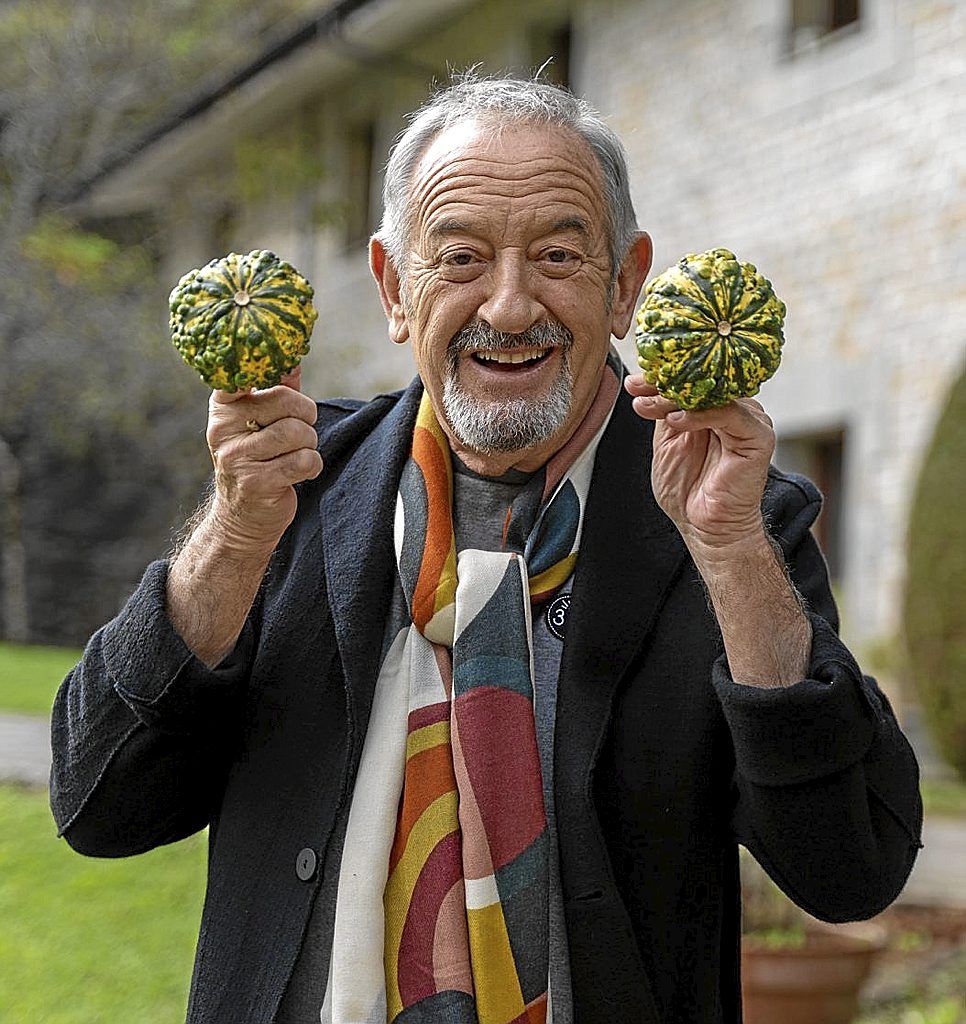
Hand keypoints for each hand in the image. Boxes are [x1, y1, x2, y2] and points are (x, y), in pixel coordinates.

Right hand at [206, 367, 322, 552]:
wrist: (242, 518)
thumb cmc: (258, 461)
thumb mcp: (259, 423)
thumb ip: (276, 390)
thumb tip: (292, 358)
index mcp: (222, 407)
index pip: (243, 373)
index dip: (268, 367)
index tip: (283, 374)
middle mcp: (223, 429)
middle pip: (285, 400)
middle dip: (305, 416)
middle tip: (302, 430)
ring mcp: (237, 457)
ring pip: (297, 432)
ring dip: (309, 444)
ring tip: (296, 454)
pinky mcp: (256, 483)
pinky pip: (303, 461)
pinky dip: (311, 466)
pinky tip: (298, 473)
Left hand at [624, 374, 774, 554]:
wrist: (704, 526)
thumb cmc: (688, 489)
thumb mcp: (667, 443)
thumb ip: (664, 413)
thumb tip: (645, 384)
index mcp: (714, 408)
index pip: (689, 382)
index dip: (660, 378)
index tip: (633, 382)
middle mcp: (735, 409)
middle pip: (701, 383)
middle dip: (664, 383)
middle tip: (636, 386)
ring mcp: (749, 421)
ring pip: (713, 394)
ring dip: (675, 397)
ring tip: (647, 405)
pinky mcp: (759, 436)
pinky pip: (730, 414)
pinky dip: (700, 414)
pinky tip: (676, 421)